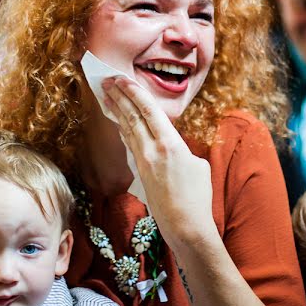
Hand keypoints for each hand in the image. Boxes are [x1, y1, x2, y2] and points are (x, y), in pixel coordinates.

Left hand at [102, 77, 216, 251]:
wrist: (186, 226)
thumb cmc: (198, 197)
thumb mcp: (197, 165)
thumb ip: (181, 148)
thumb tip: (171, 144)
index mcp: (170, 144)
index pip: (148, 110)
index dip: (133, 92)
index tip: (121, 79)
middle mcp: (153, 150)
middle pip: (132, 116)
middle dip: (118, 96)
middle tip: (107, 80)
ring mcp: (144, 162)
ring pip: (127, 129)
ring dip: (117, 110)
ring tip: (107, 95)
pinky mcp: (140, 173)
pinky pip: (130, 144)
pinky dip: (123, 129)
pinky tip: (118, 122)